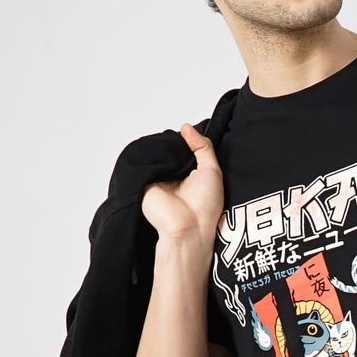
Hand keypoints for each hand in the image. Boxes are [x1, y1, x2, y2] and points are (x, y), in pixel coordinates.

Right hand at [140, 123, 225, 249]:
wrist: (187, 228)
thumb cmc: (205, 207)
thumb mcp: (212, 170)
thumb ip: (203, 147)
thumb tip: (186, 128)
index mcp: (190, 175)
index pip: (184, 151)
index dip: (187, 140)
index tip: (189, 131)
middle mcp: (173, 177)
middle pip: (170, 150)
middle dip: (174, 141)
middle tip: (181, 135)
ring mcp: (158, 179)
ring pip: (157, 153)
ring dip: (163, 147)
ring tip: (170, 145)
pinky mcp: (144, 181)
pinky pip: (144, 161)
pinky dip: (149, 154)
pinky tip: (157, 150)